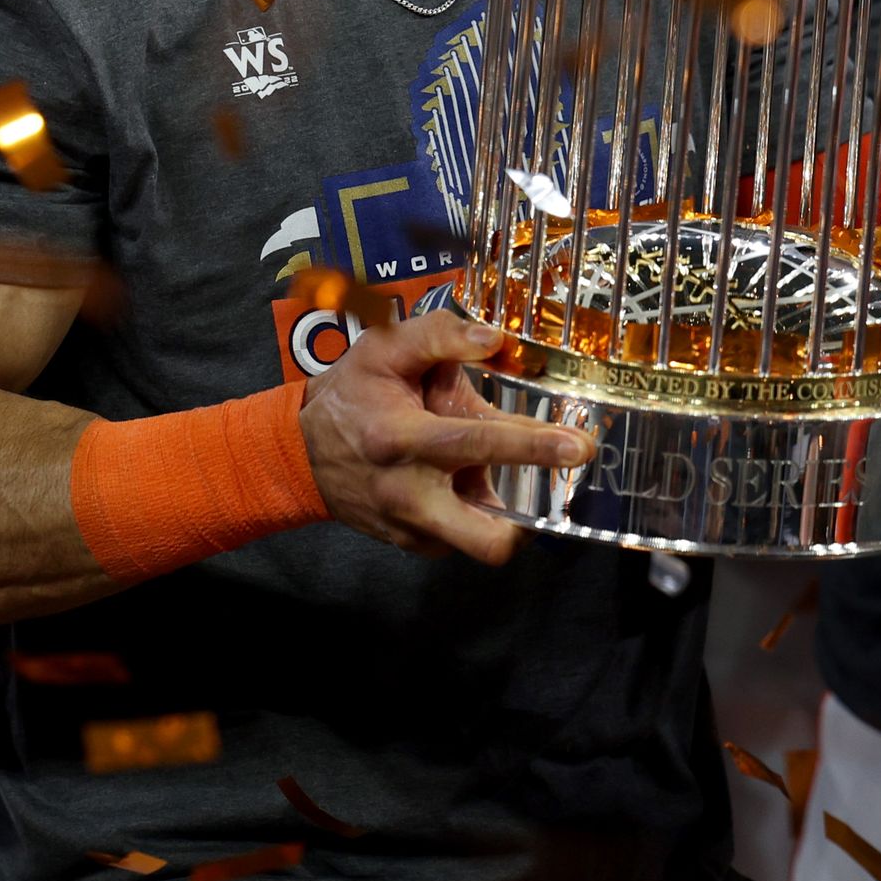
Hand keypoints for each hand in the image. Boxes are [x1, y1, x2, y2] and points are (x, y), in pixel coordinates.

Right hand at [299, 310, 592, 565]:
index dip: (531, 446)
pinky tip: (469, 476)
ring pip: (481, 543)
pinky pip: (463, 538)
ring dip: (508, 512)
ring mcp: (412, 528)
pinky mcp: (415, 545)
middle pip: (486, 539)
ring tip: (508, 470)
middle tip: (563, 482)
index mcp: (402, 438)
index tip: (578, 446)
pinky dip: (479, 510)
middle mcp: (409, 495)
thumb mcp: (384, 348)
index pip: (475, 444)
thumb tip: (496, 339)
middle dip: (533, 521)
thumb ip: (440, 335)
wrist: (302, 454)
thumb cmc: (352, 394)